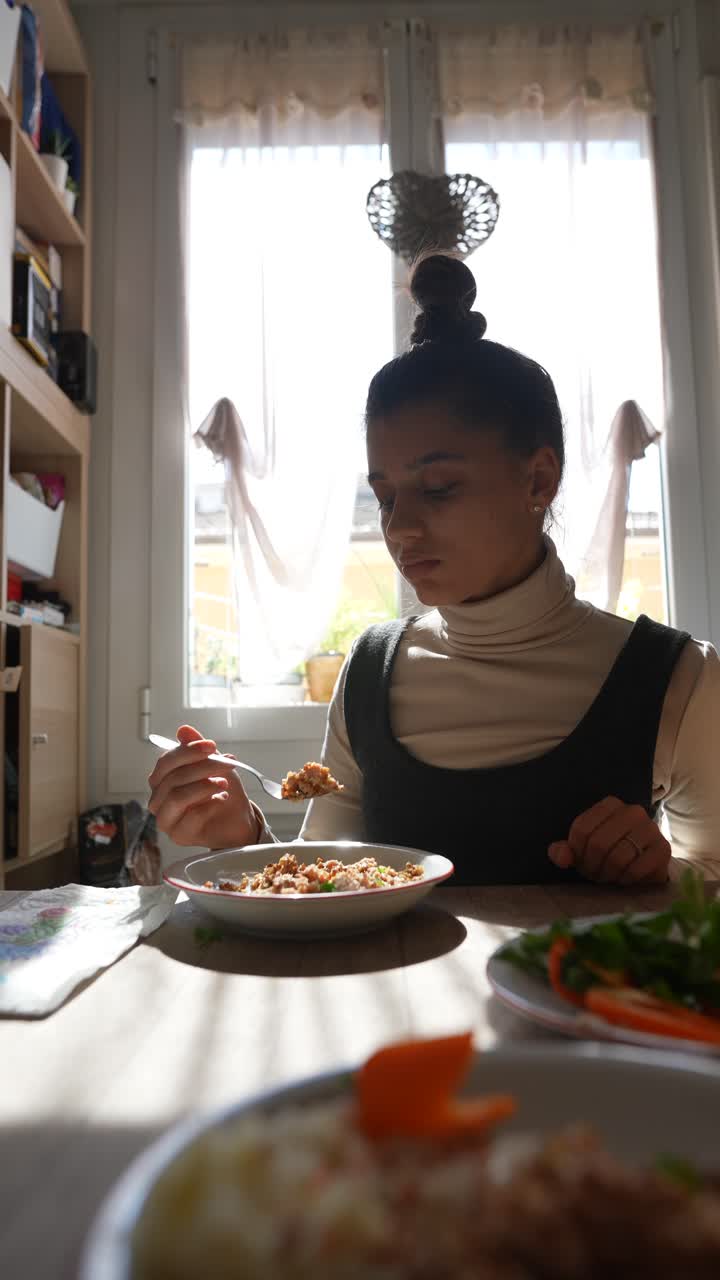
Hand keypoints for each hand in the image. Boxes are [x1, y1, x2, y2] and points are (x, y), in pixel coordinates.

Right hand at [148, 724, 260, 848]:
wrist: (237, 819)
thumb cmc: (222, 790)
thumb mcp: (214, 764)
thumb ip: (197, 749)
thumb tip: (184, 730)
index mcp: (162, 780)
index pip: (166, 762)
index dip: (188, 751)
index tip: (211, 746)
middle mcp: (159, 799)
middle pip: (172, 778)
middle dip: (203, 767)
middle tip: (227, 763)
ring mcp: (166, 819)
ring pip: (177, 797)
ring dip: (204, 786)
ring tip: (224, 783)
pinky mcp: (179, 836)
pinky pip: (190, 817)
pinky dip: (209, 805)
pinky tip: (221, 800)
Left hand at [548, 796, 670, 885]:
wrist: (646, 862)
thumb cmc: (610, 852)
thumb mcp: (583, 849)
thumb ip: (566, 851)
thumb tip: (561, 856)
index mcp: (610, 805)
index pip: (581, 829)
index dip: (577, 852)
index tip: (581, 861)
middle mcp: (632, 811)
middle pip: (598, 843)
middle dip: (592, 866)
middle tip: (595, 874)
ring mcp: (650, 828)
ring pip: (617, 857)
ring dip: (608, 874)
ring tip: (609, 876)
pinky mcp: (663, 849)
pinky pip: (636, 869)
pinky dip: (625, 879)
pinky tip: (625, 878)